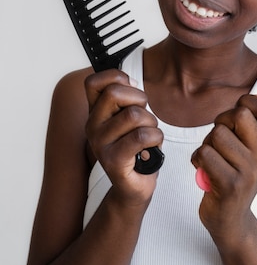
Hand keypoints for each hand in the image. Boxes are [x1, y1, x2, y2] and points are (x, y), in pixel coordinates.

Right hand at [84, 69, 162, 203]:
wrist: (134, 186)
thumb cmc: (136, 147)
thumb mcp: (130, 117)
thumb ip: (126, 98)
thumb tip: (130, 80)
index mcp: (95, 113)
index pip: (93, 82)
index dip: (116, 78)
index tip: (131, 90)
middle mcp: (92, 126)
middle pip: (115, 93)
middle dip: (139, 99)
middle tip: (144, 117)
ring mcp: (100, 144)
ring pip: (134, 115)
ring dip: (152, 123)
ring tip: (148, 136)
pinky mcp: (113, 161)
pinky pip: (141, 136)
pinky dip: (156, 138)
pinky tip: (152, 147)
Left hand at [191, 94, 256, 239]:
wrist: (232, 220)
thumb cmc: (234, 178)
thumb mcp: (250, 153)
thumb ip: (250, 128)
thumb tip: (249, 97)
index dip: (248, 101)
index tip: (237, 109)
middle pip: (239, 115)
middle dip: (221, 122)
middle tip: (219, 140)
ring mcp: (249, 172)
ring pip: (218, 134)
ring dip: (206, 144)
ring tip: (211, 159)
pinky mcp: (230, 185)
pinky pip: (205, 154)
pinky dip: (197, 159)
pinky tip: (203, 171)